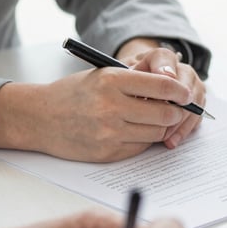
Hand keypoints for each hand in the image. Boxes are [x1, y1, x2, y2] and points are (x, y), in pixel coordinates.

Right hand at [0, 45, 205, 161]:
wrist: (40, 118)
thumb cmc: (76, 92)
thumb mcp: (103, 74)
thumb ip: (137, 78)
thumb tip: (175, 85)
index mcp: (112, 80)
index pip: (162, 87)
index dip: (180, 92)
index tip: (186, 94)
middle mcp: (111, 106)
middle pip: (166, 114)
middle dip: (175, 112)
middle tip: (176, 109)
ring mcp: (109, 132)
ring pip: (157, 133)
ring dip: (160, 127)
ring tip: (151, 118)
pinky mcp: (108, 152)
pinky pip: (141, 147)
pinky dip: (144, 139)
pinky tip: (133, 130)